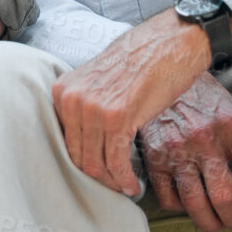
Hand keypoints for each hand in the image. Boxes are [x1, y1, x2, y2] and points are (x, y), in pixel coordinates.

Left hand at [51, 10, 218, 195]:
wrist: (168, 44)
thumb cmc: (139, 63)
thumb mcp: (97, 82)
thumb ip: (85, 107)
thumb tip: (84, 144)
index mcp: (63, 90)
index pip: (64, 140)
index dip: (82, 163)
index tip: (98, 173)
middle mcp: (72, 99)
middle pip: (77, 156)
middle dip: (97, 177)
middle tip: (114, 186)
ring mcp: (92, 108)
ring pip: (95, 163)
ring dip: (112, 182)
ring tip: (126, 187)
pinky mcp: (117, 117)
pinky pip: (116, 161)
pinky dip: (124, 179)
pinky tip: (133, 184)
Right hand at [139, 74, 231, 231]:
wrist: (163, 74)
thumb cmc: (203, 98)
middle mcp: (206, 140)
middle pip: (225, 197)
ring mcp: (177, 149)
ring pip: (195, 203)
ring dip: (209, 223)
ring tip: (216, 224)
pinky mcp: (154, 156)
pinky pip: (167, 197)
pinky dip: (179, 208)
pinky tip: (188, 205)